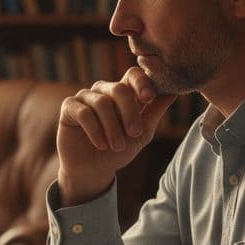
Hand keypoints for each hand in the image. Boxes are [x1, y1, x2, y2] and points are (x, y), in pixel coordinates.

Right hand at [57, 69, 176, 205]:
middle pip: (119, 89)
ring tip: (116, 146)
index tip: (149, 98)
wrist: (94, 170)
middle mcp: (103, 91)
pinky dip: (95, 131)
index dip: (142, 82)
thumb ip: (155, 112)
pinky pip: (84, 113)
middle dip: (129, 113)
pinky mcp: (69, 108)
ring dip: (112, 128)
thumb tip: (175, 92)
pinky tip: (101, 145)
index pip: (133, 74)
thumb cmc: (119, 150)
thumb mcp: (142, 134)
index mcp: (123, 92)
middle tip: (134, 134)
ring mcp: (85, 97)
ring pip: (102, 103)